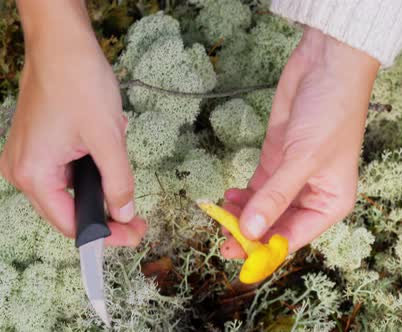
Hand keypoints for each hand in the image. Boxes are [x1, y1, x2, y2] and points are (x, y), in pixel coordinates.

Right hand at [0, 0, 145, 245]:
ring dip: (100, 188)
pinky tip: (107, 152)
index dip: (105, 234)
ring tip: (124, 178)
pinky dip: (90, 168)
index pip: (71, 223)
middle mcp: (23, 170)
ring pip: (71, 189)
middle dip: (106, 214)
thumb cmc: (79, 83)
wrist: (62, 43)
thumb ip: (118, 181)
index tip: (133, 236)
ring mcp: (28, 156)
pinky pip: (67, 169)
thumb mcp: (108, 138)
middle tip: (138, 220)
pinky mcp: (37, 144)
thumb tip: (124, 213)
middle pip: (69, 209)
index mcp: (34, 174)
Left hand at [221, 26, 379, 257]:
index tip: (236, 255)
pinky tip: (227, 198)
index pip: (294, 236)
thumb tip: (248, 231)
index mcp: (330, 202)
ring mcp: (292, 177)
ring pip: (264, 208)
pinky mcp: (277, 158)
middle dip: (250, 232)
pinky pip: (257, 187)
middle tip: (221, 239)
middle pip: (277, 225)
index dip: (265, 248)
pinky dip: (242, 196)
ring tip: (220, 216)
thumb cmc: (331, 114)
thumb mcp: (302, 159)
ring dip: (243, 215)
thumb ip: (274, 197)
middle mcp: (313, 194)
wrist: (327, 66)